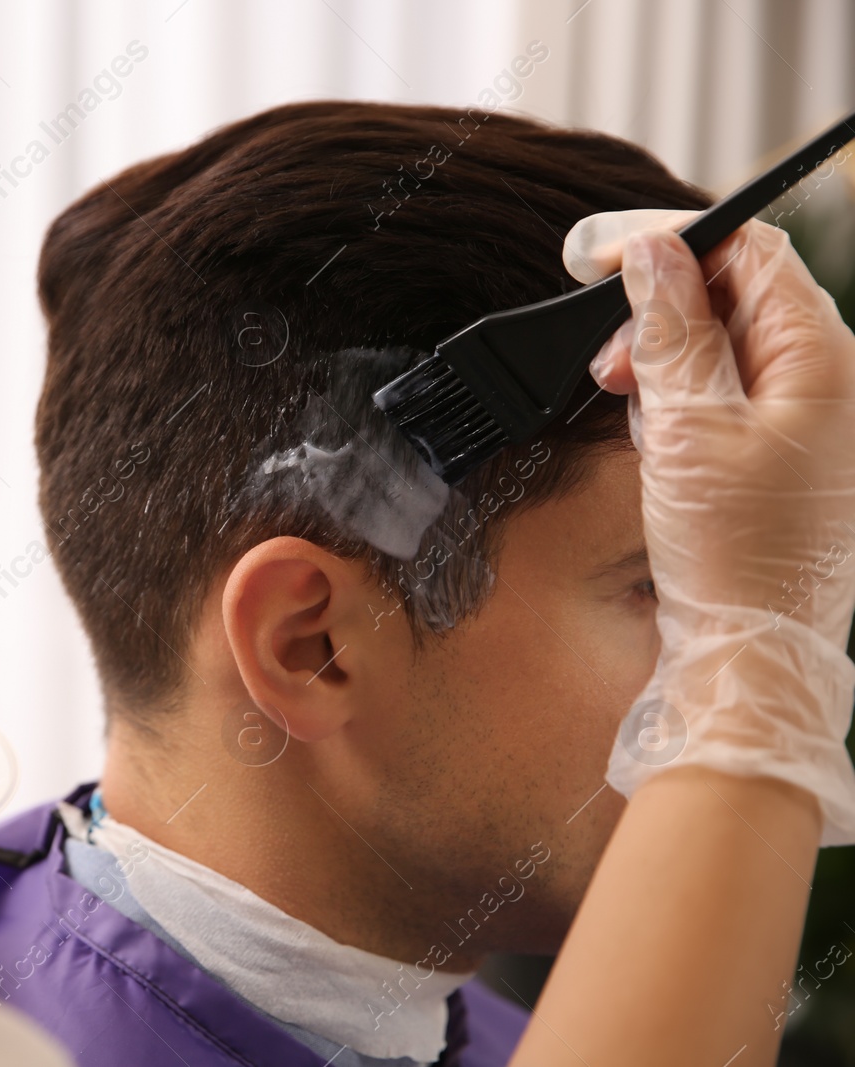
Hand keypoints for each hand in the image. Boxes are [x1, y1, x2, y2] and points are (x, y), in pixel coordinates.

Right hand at [568, 213, 854, 631]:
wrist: (755, 650)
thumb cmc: (734, 552)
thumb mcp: (687, 428)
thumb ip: (671, 331)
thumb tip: (655, 256)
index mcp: (824, 358)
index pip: (750, 251)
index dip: (671, 243)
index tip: (598, 259)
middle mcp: (832, 379)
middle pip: (738, 297)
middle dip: (661, 316)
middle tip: (608, 365)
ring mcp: (815, 419)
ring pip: (729, 349)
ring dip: (668, 366)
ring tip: (636, 416)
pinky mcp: (791, 454)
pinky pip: (733, 398)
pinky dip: (686, 407)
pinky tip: (663, 446)